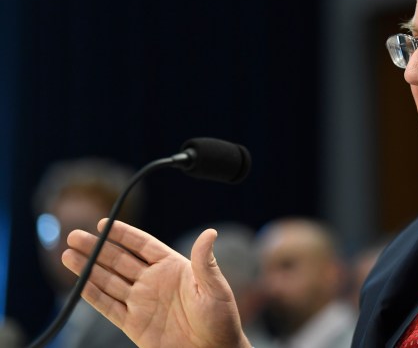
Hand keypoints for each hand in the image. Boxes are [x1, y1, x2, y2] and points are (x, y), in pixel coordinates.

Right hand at [62, 219, 251, 347]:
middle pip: (119, 260)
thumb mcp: (215, 288)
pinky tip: (78, 284)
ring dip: (88, 269)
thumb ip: (205, 261)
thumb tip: (210, 233)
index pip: (143, 245)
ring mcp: (142, 302)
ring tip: (67, 255)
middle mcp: (154, 281)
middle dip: (96, 248)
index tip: (103, 223)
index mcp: (173, 267)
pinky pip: (109, 307)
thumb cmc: (221, 319)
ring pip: (109, 281)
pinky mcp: (134, 324)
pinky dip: (92, 296)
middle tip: (74, 236)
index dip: (123, 234)